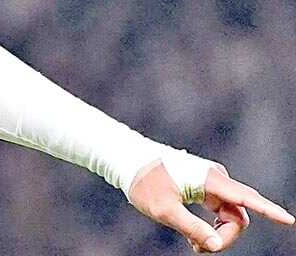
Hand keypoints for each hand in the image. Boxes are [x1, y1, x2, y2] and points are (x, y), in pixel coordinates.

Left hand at [129, 161, 293, 251]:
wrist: (127, 159)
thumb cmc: (143, 182)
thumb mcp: (164, 210)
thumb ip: (192, 229)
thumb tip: (218, 246)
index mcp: (210, 179)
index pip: (246, 198)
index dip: (269, 211)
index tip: (289, 220)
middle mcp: (216, 178)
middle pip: (239, 215)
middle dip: (226, 236)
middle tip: (197, 249)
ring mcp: (212, 183)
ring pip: (230, 217)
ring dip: (217, 234)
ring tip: (193, 245)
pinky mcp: (206, 188)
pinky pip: (221, 213)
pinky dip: (212, 228)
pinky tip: (194, 238)